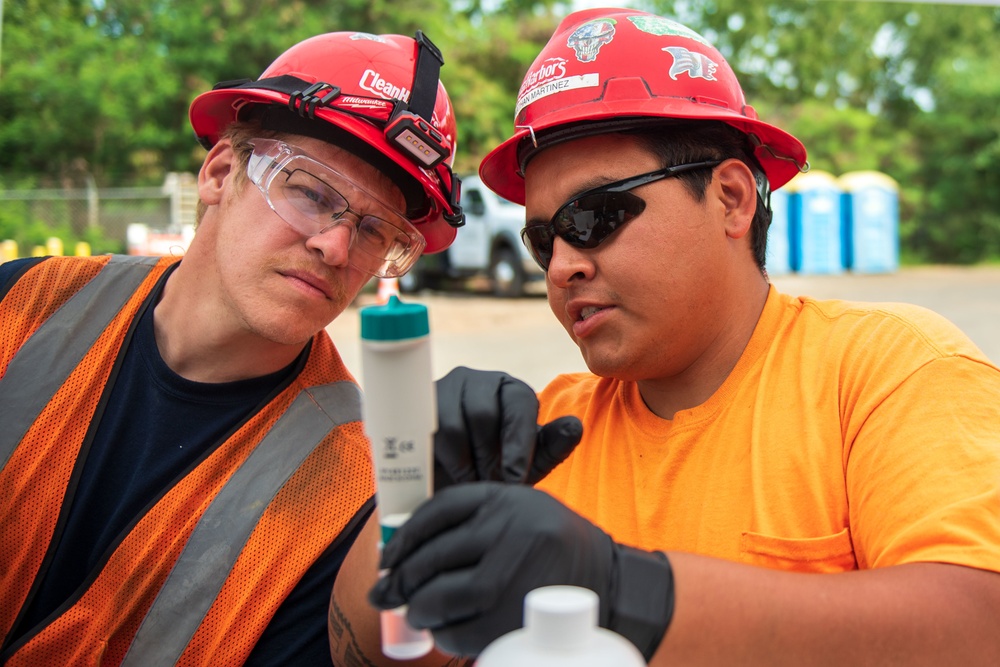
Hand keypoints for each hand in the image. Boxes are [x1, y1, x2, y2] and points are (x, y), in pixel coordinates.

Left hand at [368, 482, 674, 658]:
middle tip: (386, 592)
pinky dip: (445, 635)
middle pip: (433, 556)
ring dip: (420, 609)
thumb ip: (471, 522)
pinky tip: (444, 631)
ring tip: (417, 612)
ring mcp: (515, 574)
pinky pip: (462, 630)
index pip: (438, 510)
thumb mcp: (518, 513)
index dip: (404, 536)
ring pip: (442, 595)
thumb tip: (402, 553)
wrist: (609, 581)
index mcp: (506, 499)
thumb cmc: (550, 547)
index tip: (389, 556)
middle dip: (401, 580)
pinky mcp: (518, 616)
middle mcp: (510, 530)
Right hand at [433, 367, 581, 489]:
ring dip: (464, 462)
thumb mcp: (527, 464)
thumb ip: (552, 447)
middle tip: (489, 485)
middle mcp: (479, 381)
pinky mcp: (418, 406)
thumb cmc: (495, 470)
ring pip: (453, 423)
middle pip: (483, 413)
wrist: (448, 483)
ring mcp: (445, 389)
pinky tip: (449, 476)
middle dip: (487, 457)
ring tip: (471, 483)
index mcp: (512, 391)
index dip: (518, 443)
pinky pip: (426, 432)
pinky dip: (440, 459)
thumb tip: (575, 427)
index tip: (514, 478)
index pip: (519, 403)